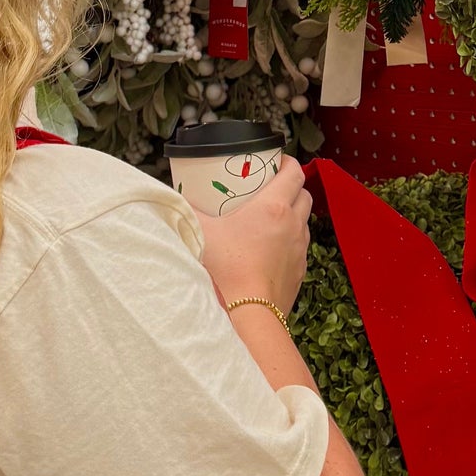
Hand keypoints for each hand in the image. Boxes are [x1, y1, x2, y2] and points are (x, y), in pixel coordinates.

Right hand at [195, 158, 312, 316]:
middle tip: (270, 187)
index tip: (275, 161)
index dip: (287, 161)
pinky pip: (299, 247)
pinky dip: (290, 241)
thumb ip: (186, 211)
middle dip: (291, 186)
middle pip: (303, 193)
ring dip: (292, 214)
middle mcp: (293, 224)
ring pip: (304, 220)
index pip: (294, 172)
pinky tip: (270, 248)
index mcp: (273, 207)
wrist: (247, 314)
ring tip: (269, 218)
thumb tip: (171, 198)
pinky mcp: (299, 271)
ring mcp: (299, 248)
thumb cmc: (226, 270)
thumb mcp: (200, 233)